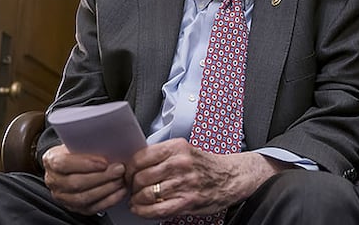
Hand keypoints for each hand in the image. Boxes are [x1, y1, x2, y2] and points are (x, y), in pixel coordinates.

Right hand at [41, 144, 127, 215]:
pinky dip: (109, 200)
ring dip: (106, 188)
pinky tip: (119, 191)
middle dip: (101, 177)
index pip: (63, 164)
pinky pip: (92, 208)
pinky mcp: (75, 208)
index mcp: (51, 160)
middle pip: (76, 183)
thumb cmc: (75, 152)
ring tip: (120, 179)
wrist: (68, 166)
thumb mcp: (75, 143)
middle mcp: (54, 181)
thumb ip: (86, 144)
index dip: (85, 164)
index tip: (104, 162)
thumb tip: (108, 143)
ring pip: (84, 197)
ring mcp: (63, 197)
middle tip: (119, 169)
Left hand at [124, 138, 277, 218]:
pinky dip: (144, 212)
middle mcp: (180, 163)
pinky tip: (140, 210)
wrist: (231, 177)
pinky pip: (158, 209)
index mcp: (177, 147)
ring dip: (136, 200)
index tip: (127, 173)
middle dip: (131, 186)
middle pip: (141, 177)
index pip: (141, 157)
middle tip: (131, 189)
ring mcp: (185, 183)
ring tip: (136, 200)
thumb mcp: (185, 150)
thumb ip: (162, 155)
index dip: (129, 168)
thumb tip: (135, 164)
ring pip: (147, 194)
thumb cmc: (206, 165)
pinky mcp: (188, 200)